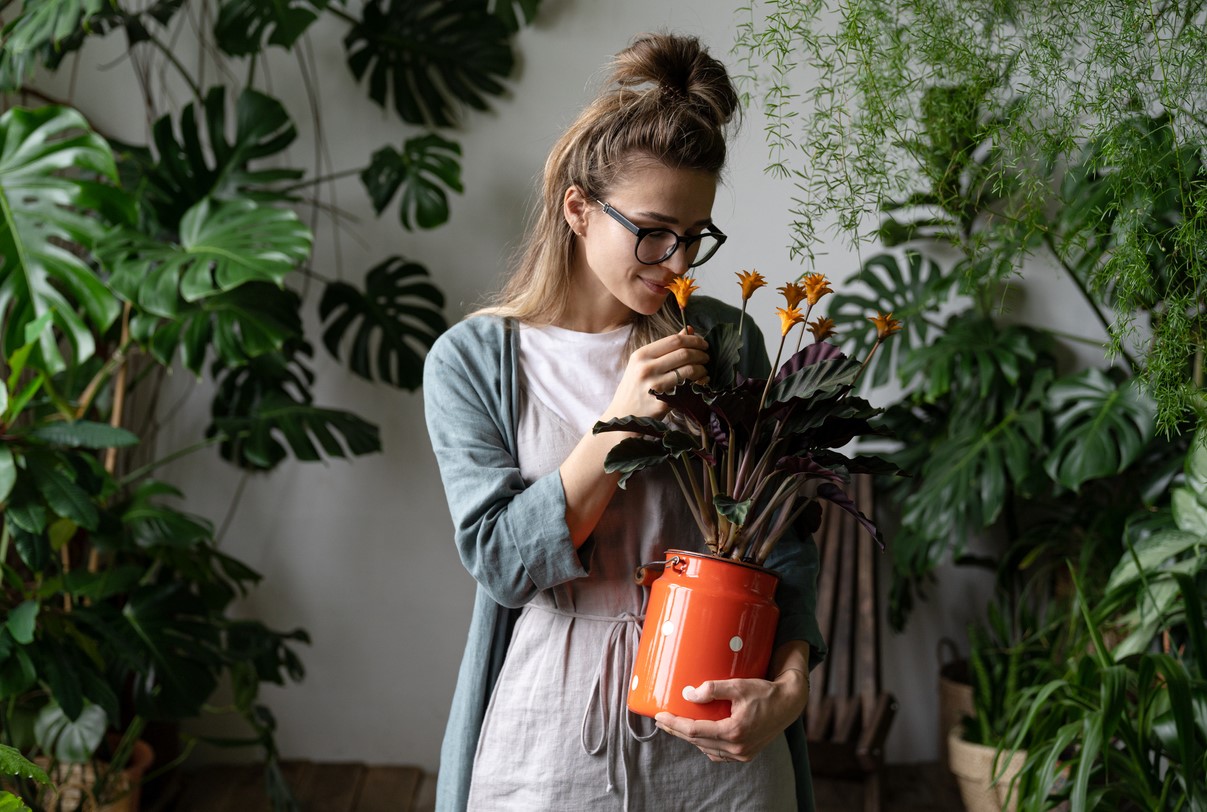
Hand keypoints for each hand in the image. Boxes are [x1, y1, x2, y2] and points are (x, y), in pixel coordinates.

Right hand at [602, 329, 707, 420]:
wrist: (623, 415)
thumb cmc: (635, 387)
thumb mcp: (643, 364)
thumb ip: (666, 347)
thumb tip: (689, 330)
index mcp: (641, 355)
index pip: (674, 341)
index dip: (693, 340)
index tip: (703, 344)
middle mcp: (646, 368)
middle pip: (684, 353)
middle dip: (701, 354)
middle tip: (706, 357)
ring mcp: (654, 386)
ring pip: (689, 370)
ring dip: (702, 369)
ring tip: (704, 371)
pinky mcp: (662, 402)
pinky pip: (688, 389)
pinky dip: (699, 384)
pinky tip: (702, 383)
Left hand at [653, 669, 809, 763]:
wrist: (789, 704)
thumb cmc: (765, 692)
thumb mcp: (739, 685)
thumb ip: (713, 689)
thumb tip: (688, 695)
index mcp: (734, 731)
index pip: (694, 731)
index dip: (674, 724)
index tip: (659, 716)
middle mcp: (737, 748)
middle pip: (697, 742)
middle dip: (676, 731)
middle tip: (661, 721)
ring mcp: (742, 754)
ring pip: (707, 749)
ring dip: (690, 738)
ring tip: (676, 726)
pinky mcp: (746, 754)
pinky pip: (718, 754)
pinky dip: (705, 745)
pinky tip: (699, 735)